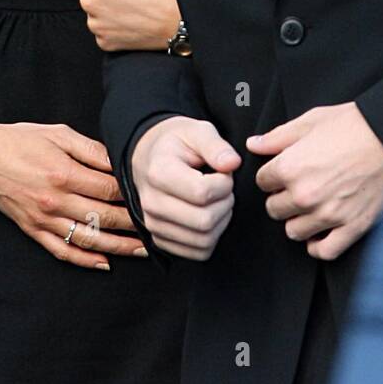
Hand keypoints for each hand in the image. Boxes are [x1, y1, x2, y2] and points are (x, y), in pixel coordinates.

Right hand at [0, 116, 147, 268]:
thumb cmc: (20, 140)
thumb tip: (119, 163)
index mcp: (64, 173)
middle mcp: (55, 201)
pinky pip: (61, 251)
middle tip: (157, 228)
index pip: (109, 190)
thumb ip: (91, 150)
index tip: (151, 199)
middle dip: (133, 225)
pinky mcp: (32, 230)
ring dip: (117, 247)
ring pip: (88, 239)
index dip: (132, 196)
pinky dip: (84, 260)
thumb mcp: (59, 134)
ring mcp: (43, 219)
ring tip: (141, 250)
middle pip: (104, 217)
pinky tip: (104, 263)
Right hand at [132, 116, 240, 259]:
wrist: (150, 156)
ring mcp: (154, 225)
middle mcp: (152, 203)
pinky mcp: (161, 240)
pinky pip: (198, 253)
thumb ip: (216, 145)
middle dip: (225, 204)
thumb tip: (232, 164)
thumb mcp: (197, 131)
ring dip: (221, 222)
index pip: (202, 193)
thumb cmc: (176, 143)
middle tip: (223, 188)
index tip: (223, 173)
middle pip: (205, 221)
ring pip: (204, 240)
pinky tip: (208, 215)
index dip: (224, 184)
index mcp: (159, 173)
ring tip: (216, 201)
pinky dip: (212, 237)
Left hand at [247, 101, 382, 260]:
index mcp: (291, 168)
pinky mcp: (352, 227)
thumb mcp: (311, 121)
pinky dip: (318, 245)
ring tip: (310, 207)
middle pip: (274, 209)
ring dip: (298, 220)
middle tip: (298, 187)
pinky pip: (324, 251)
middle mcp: (305, 195)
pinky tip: (320, 232)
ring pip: (294, 231)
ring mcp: (329, 214)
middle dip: (282, 198)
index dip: (272, 175)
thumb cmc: (353, 125)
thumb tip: (253, 145)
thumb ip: (277, 137)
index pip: (262, 182)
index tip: (283, 171)